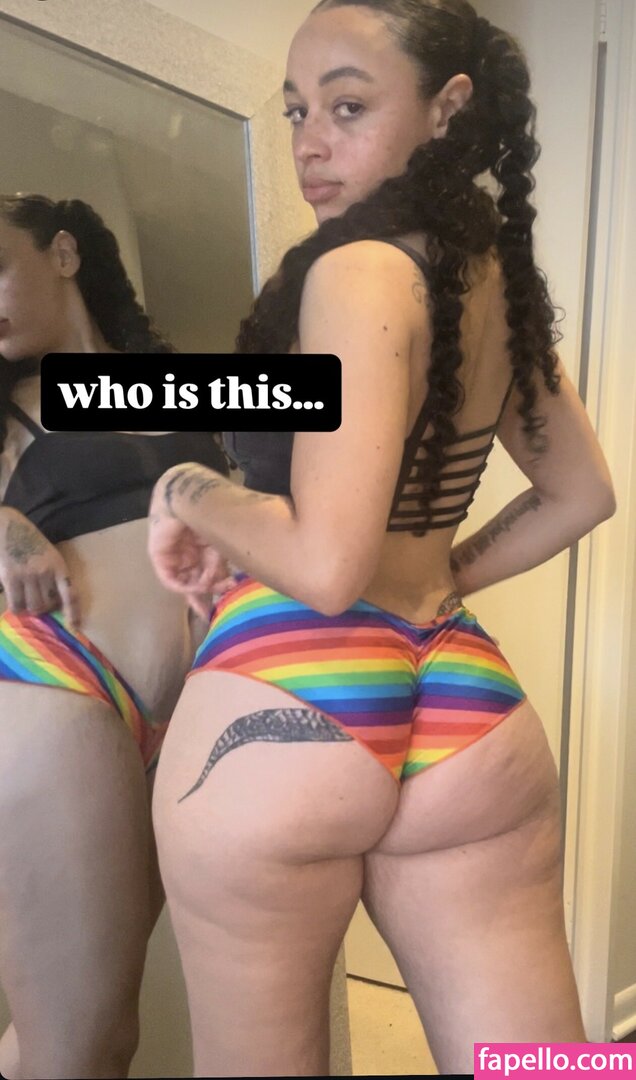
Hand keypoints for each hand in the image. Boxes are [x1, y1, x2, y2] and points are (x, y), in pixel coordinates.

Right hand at [0, 509, 80, 625]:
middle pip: (48, 605)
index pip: (70, 593)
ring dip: (30, 608)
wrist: (6, 525)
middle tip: (39, 604)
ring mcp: (27, 575)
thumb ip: (51, 572)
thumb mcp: (47, 552)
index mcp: (58, 565)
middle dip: (45, 609)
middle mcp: (45, 572)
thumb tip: (52, 599)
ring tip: (25, 600)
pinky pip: (16, 604)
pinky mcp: (10, 578)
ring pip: (32, 607)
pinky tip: (15, 601)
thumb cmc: (28, 538)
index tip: (74, 625)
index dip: (72, 612)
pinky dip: (16, 607)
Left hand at [147, 502, 233, 619]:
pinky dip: (184, 586)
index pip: (205, 575)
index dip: (212, 591)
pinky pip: (171, 580)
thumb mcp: (218, 548)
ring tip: (210, 588)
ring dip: (198, 590)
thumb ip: (216, 569)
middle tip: (210, 611)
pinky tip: (195, 587)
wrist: (191, 499)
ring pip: (185, 582)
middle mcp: (186, 556)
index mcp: (200, 550)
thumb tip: (214, 587)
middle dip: (203, 596)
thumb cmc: (209, 518)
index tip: (218, 608)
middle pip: (194, 582)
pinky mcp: (160, 558)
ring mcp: (173, 557)